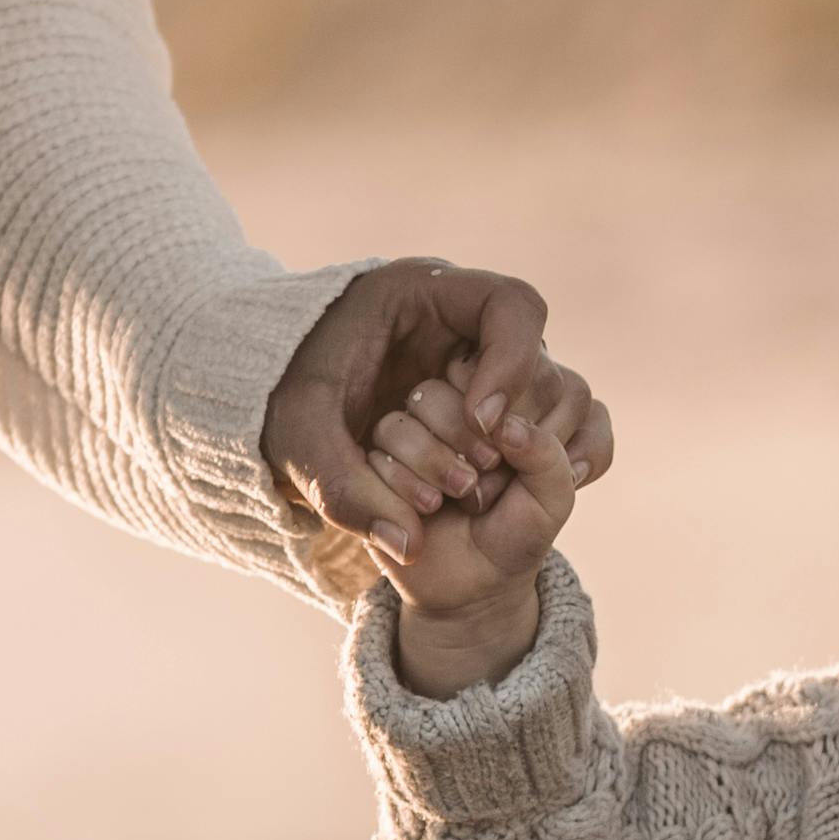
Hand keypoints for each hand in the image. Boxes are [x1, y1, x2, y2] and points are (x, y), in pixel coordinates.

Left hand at [262, 259, 561, 559]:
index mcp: (421, 293)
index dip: (513, 363)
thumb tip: (409, 545)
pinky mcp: (494, 398)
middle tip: (478, 466)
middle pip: (541, 353)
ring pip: (554, 388)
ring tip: (486, 482)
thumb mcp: (297, 440)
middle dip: (521, 416)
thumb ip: (342, 490)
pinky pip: (552, 415)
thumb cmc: (285, 401)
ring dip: (537, 440)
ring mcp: (485, 359)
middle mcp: (464, 320)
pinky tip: (537, 485)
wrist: (281, 401)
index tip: (482, 422)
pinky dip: (558, 449)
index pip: (509, 306)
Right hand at [373, 363, 615, 688]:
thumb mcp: (552, 499)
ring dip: (441, 462)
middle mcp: (464, 396)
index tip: (520, 475)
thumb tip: (504, 423)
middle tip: (487, 489)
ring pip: (421, 399)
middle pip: (463, 378)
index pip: (515, 374)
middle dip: (479, 445)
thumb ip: (547, 455)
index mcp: (513, 397)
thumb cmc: (517, 533)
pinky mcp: (380, 447)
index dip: (517, 429)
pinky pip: (383, 438)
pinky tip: (426, 511)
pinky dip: (406, 482)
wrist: (470, 586)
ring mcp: (420, 418)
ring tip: (459, 500)